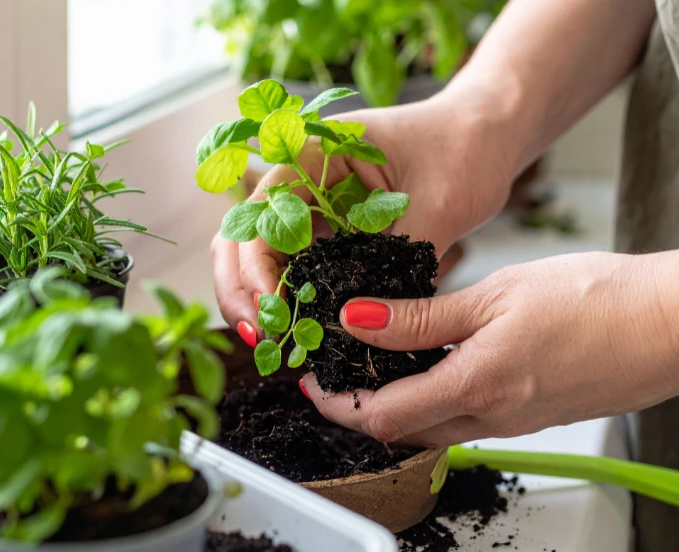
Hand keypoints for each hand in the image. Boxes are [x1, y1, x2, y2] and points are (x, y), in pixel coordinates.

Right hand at [212, 91, 519, 345]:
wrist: (484, 136)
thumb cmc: (464, 149)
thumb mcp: (436, 204)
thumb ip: (397, 259)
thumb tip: (370, 322)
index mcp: (313, 153)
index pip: (261, 213)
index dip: (255, 265)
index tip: (274, 310)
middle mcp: (301, 179)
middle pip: (241, 236)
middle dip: (242, 289)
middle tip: (262, 337)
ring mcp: (312, 206)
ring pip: (259, 256)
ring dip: (257, 298)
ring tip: (273, 341)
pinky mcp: (328, 230)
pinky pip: (293, 266)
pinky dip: (288, 298)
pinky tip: (297, 328)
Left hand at [302, 252, 678, 446]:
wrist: (668, 321)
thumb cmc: (593, 297)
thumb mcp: (495, 295)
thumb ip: (422, 317)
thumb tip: (359, 319)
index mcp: (478, 385)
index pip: (383, 417)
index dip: (337, 404)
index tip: (309, 382)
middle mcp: (492, 416)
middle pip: (403, 430)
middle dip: (358, 407)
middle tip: (332, 372)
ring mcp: (514, 420)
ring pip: (433, 425)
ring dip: (395, 403)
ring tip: (371, 363)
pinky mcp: (530, 413)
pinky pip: (466, 416)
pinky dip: (433, 397)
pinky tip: (429, 362)